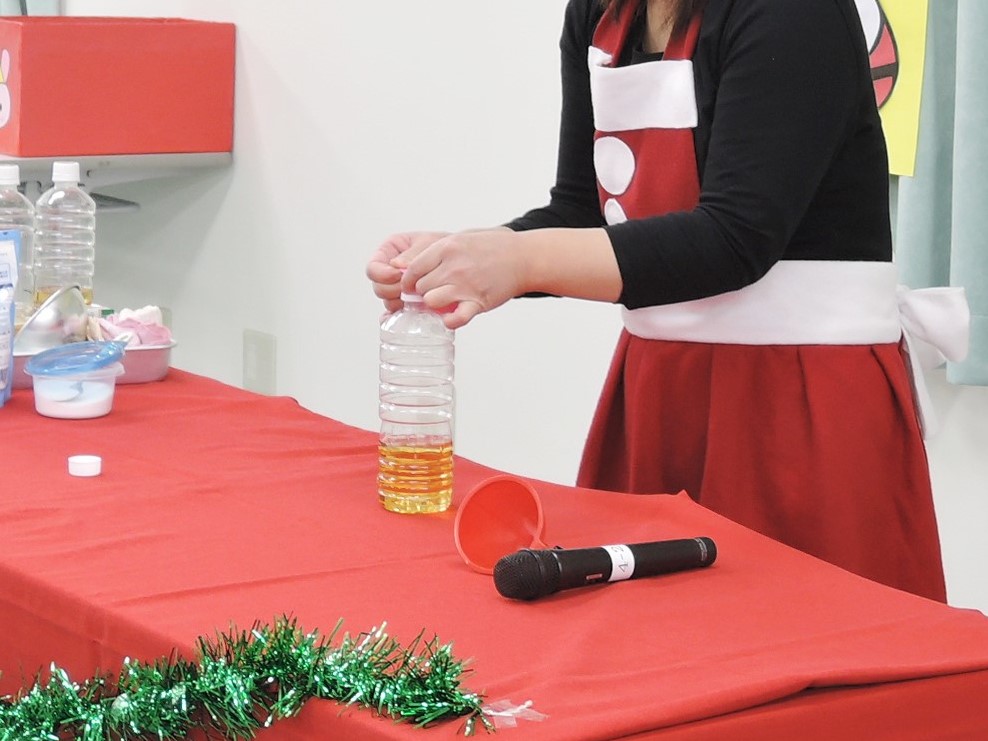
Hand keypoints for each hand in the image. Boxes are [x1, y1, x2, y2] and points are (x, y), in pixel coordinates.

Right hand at [366, 231, 449, 312]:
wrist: (463, 260)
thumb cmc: (445, 247)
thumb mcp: (429, 243)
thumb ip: (413, 254)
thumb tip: (395, 265)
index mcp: (390, 251)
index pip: (373, 267)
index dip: (381, 274)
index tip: (396, 275)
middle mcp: (390, 271)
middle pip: (378, 287)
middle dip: (392, 290)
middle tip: (408, 288)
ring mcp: (398, 289)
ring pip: (387, 301)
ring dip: (398, 302)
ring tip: (414, 298)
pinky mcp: (407, 303)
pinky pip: (395, 314)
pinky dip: (397, 317)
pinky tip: (402, 316)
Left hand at [394, 228, 526, 328]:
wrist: (522, 258)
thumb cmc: (492, 247)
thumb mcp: (461, 238)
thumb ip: (436, 250)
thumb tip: (406, 263)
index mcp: (447, 248)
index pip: (412, 269)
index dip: (408, 280)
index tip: (410, 285)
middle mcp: (453, 267)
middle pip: (420, 287)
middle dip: (422, 292)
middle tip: (430, 293)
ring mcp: (465, 285)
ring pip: (431, 301)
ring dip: (433, 305)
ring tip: (442, 302)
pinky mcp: (477, 302)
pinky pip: (454, 319)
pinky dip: (449, 321)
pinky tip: (451, 317)